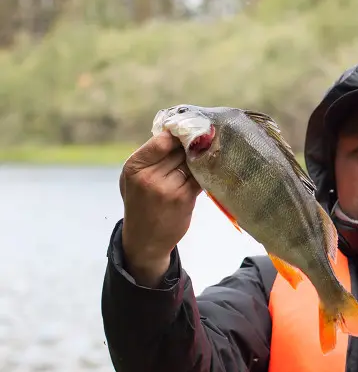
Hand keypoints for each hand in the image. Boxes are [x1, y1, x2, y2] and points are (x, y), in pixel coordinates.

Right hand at [119, 131, 201, 286]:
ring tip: (209, 155)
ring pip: (192, 164)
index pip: (162, 141)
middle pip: (180, 151)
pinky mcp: (184, 199)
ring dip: (201, 160)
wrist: (144, 240)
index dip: (178, 135)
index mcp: (134, 167)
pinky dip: (206, 174)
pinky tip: (210, 171)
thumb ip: (149, 158)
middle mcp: (149, 177)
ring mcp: (168, 189)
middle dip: (192, 146)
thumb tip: (175, 134)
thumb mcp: (133, 179)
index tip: (188, 132)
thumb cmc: (140, 204)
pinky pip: (200, 179)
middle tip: (204, 141)